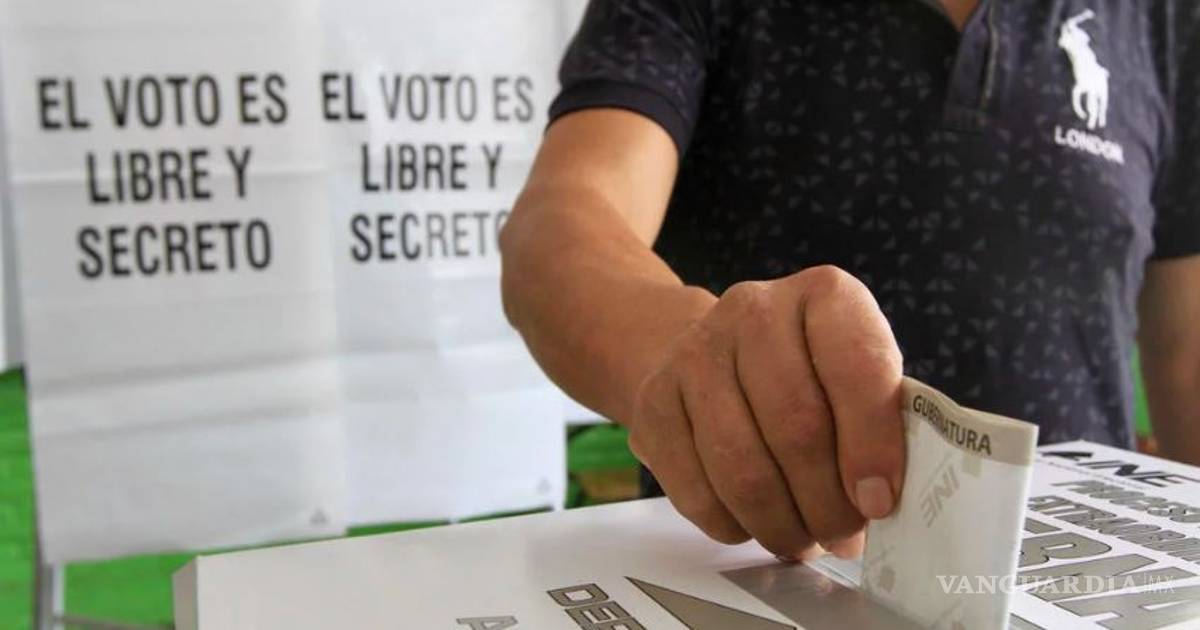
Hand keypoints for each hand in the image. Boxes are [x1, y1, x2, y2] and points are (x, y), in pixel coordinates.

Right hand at [627, 265, 904, 559]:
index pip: (856, 365)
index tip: (880, 502)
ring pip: (741, 466)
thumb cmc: (806, 376)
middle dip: (826, 501)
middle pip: (796, 424)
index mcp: (824, 296)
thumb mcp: (859, 380)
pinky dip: (733, 525)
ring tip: (802, 539)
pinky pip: (696, 490)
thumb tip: (880, 504)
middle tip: (842, 535)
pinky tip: (754, 524)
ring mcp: (695, 353)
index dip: (873, 443)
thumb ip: (881, 428)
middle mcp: (754, 311)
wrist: (715, 355)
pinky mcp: (654, 402)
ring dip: (780, 522)